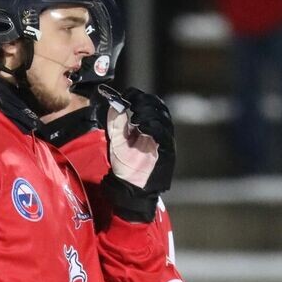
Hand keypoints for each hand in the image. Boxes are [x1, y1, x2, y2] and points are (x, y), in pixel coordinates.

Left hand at [100, 86, 175, 221]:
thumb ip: (116, 122)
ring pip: (162, 117)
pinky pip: (163, 134)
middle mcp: (159, 129)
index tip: (127, 96)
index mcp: (148, 124)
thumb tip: (114, 102)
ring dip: (148, 113)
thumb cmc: (125, 164)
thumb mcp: (116, 139)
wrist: (130, 186)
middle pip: (158, 106)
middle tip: (132, 105)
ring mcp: (164, 139)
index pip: (149, 102)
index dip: (139, 96)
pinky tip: (142, 128)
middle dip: (144, 102)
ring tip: (135, 119)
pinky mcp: (166, 150)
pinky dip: (153, 127)